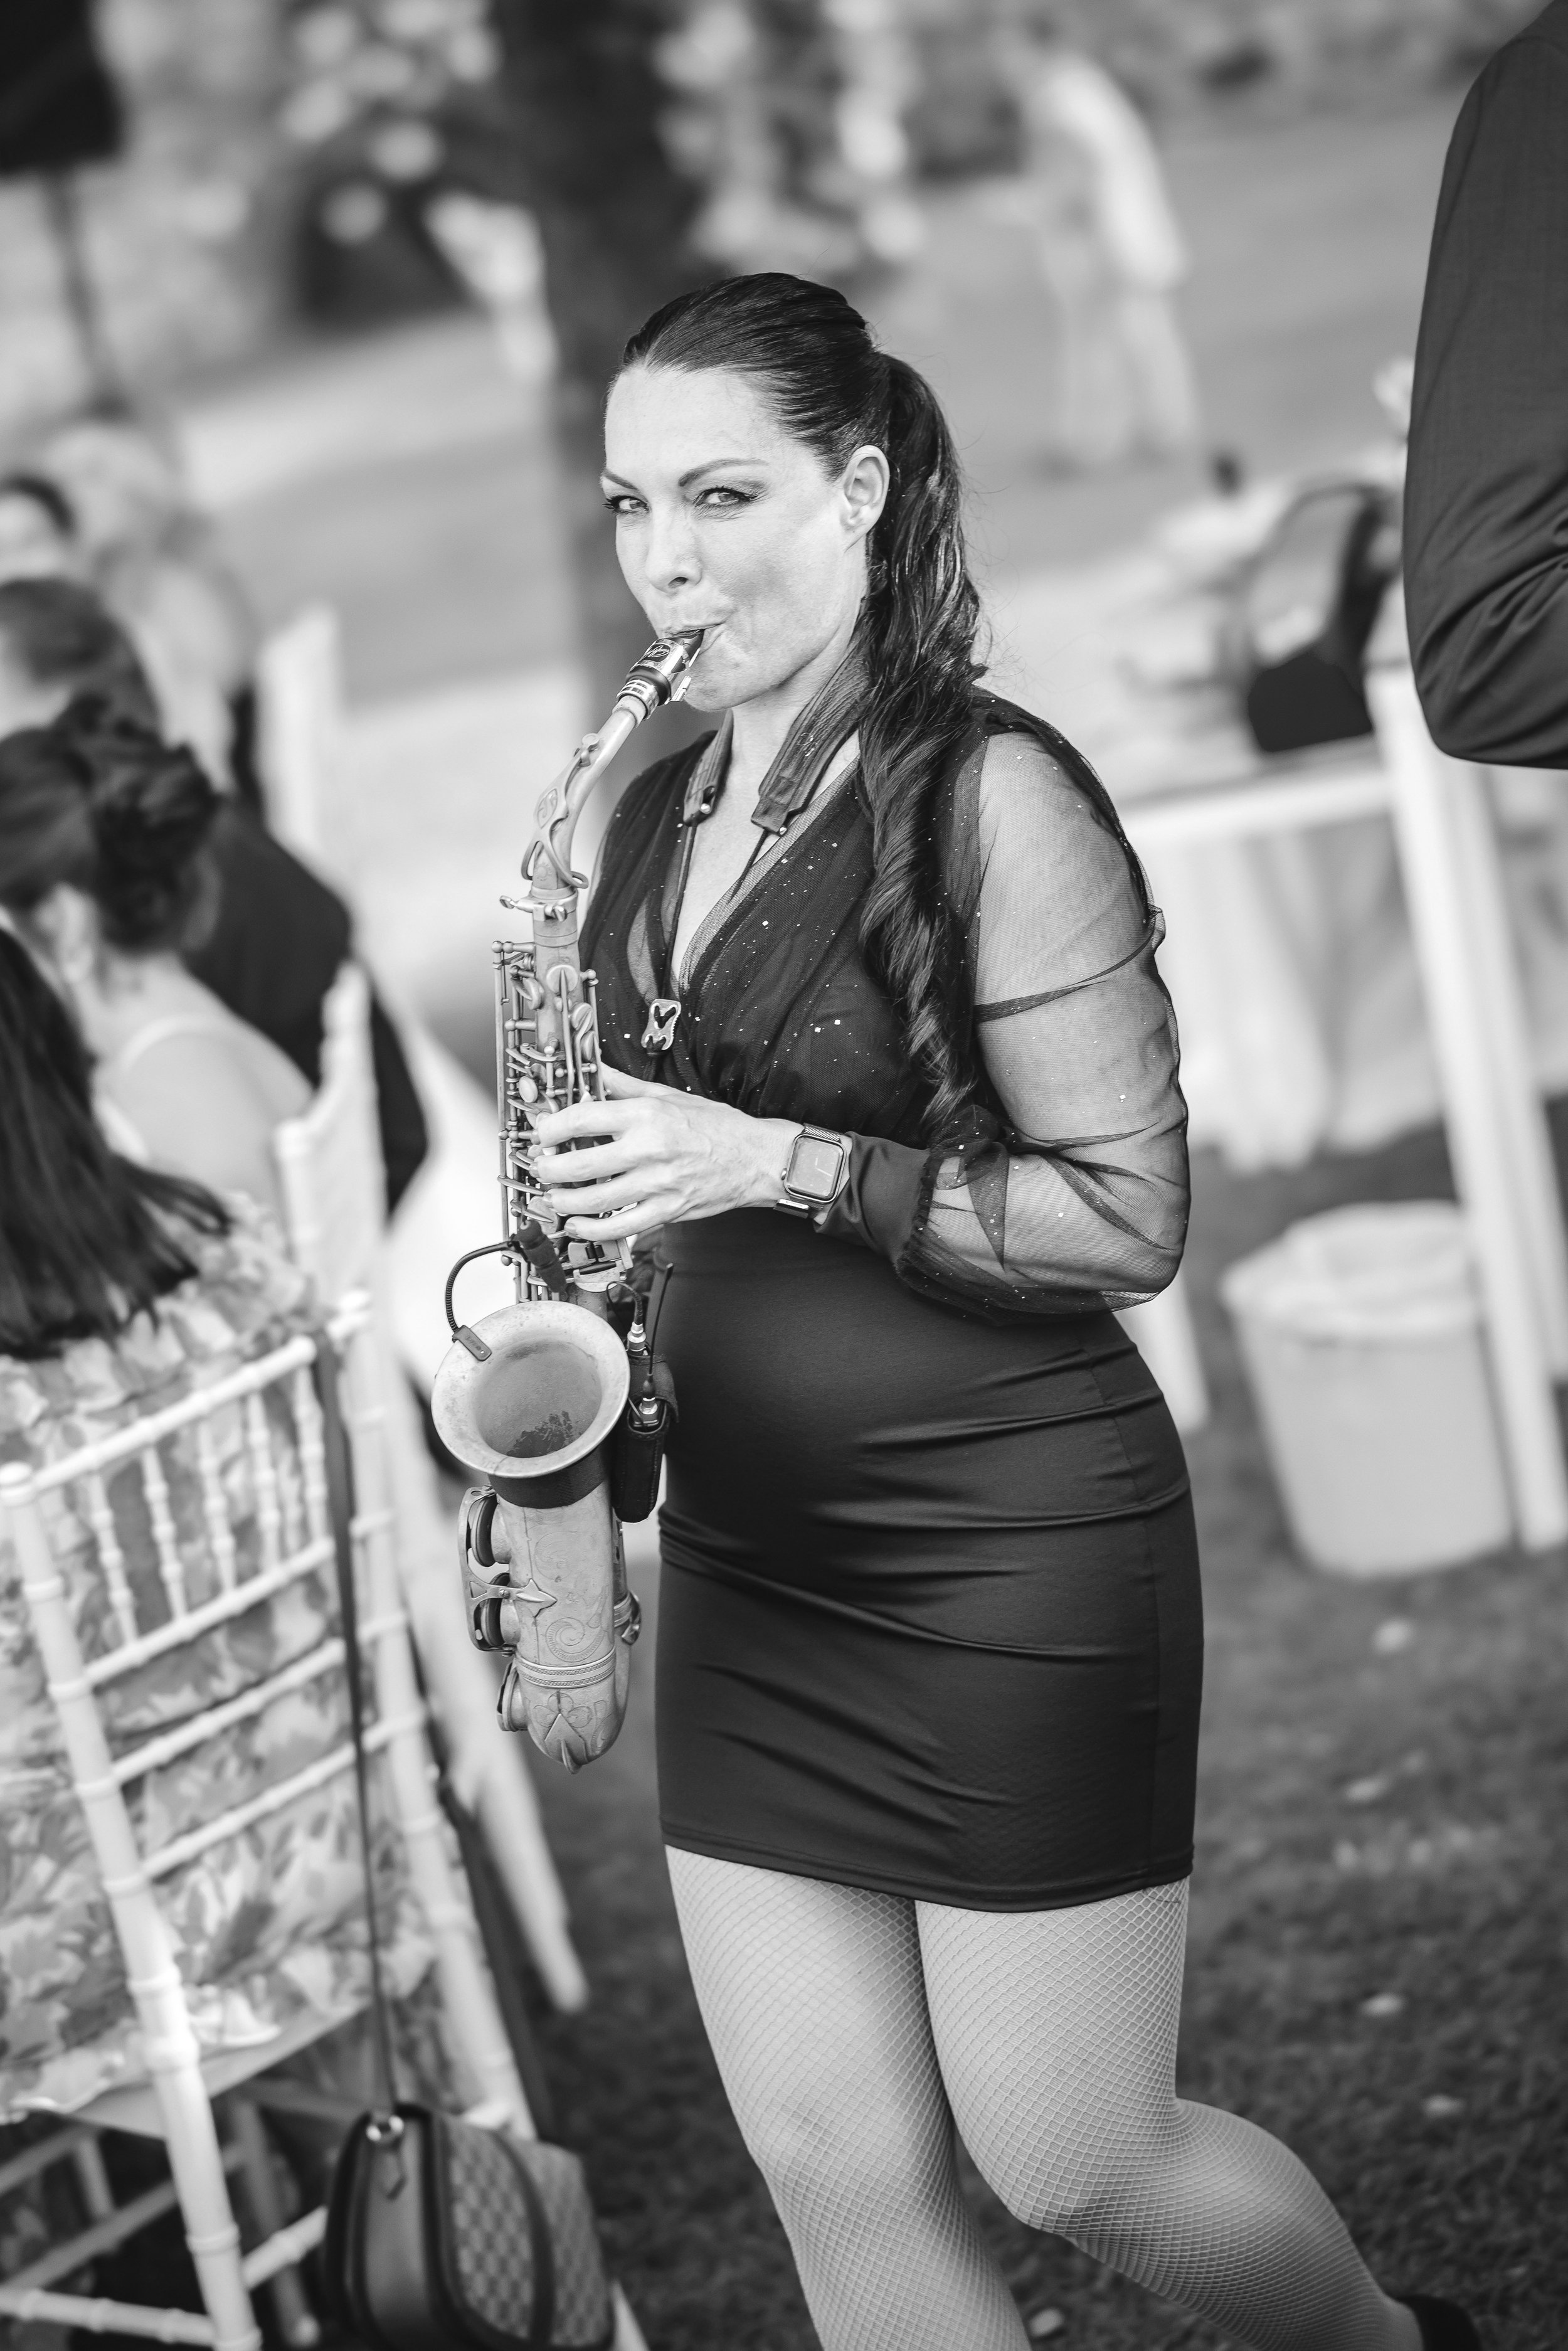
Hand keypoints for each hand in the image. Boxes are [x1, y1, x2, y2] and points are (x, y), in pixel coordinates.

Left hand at [529, 1066, 798, 1239]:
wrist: (754, 1157)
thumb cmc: (713, 1125)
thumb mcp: (666, 1095)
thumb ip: (623, 1085)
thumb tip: (591, 1069)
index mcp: (646, 1114)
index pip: (583, 1118)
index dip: (552, 1128)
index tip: (542, 1133)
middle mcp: (649, 1149)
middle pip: (580, 1164)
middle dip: (549, 1169)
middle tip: (541, 1167)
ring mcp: (658, 1183)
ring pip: (595, 1200)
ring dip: (563, 1201)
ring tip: (553, 1196)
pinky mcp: (667, 1210)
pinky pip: (621, 1227)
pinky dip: (591, 1230)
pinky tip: (576, 1225)